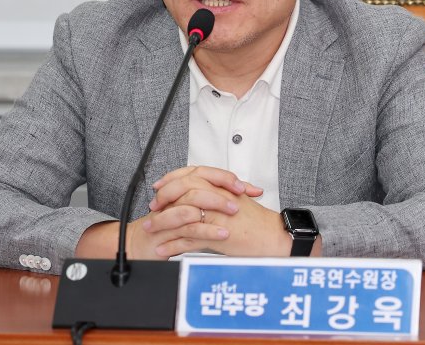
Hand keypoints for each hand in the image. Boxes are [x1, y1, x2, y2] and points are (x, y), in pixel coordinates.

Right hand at [76, 166, 262, 259]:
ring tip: (234, 214)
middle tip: (241, 197)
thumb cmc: (167, 227)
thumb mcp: (193, 211)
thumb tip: (246, 191)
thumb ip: (214, 200)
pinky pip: (188, 229)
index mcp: (179, 188)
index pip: (203, 173)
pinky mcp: (165, 232)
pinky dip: (207, 231)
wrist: (139, 244)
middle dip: (221, 189)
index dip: (223, 177)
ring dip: (216, 208)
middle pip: (197, 183)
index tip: (243, 185)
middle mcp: (173, 197)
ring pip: (193, 204)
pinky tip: (222, 234)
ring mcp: (168, 213)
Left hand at [145, 166, 290, 256]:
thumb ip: (218, 194)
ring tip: (151, 228)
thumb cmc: (258, 222)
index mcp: (221, 187)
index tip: (160, 186)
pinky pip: (188, 239)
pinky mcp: (216, 234)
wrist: (274, 237)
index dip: (172, 179)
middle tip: (154, 206)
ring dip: (162, 222)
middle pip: (182, 189)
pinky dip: (172, 244)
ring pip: (181, 214)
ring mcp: (215, 215)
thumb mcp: (236, 200)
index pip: (191, 174)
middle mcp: (217, 197)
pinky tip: (163, 249)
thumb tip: (201, 195)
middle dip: (163, 197)